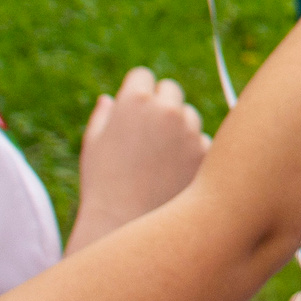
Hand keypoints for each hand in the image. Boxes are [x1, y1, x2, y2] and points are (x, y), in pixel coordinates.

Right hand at [69, 67, 209, 250]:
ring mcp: (190, 129)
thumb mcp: (94, 147)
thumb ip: (103, 116)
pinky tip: (172, 175)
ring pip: (189, 116)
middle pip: (170, 90)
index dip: (137, 92)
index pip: (143, 76)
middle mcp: (167, 108)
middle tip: (147, 135)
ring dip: (179, 128)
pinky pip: (201, 141)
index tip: (134, 108)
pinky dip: (191, 152)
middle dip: (160, 105)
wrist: (124, 224)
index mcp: (135, 101)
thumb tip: (110, 99)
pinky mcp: (206, 149)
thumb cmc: (102, 185)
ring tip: (156, 162)